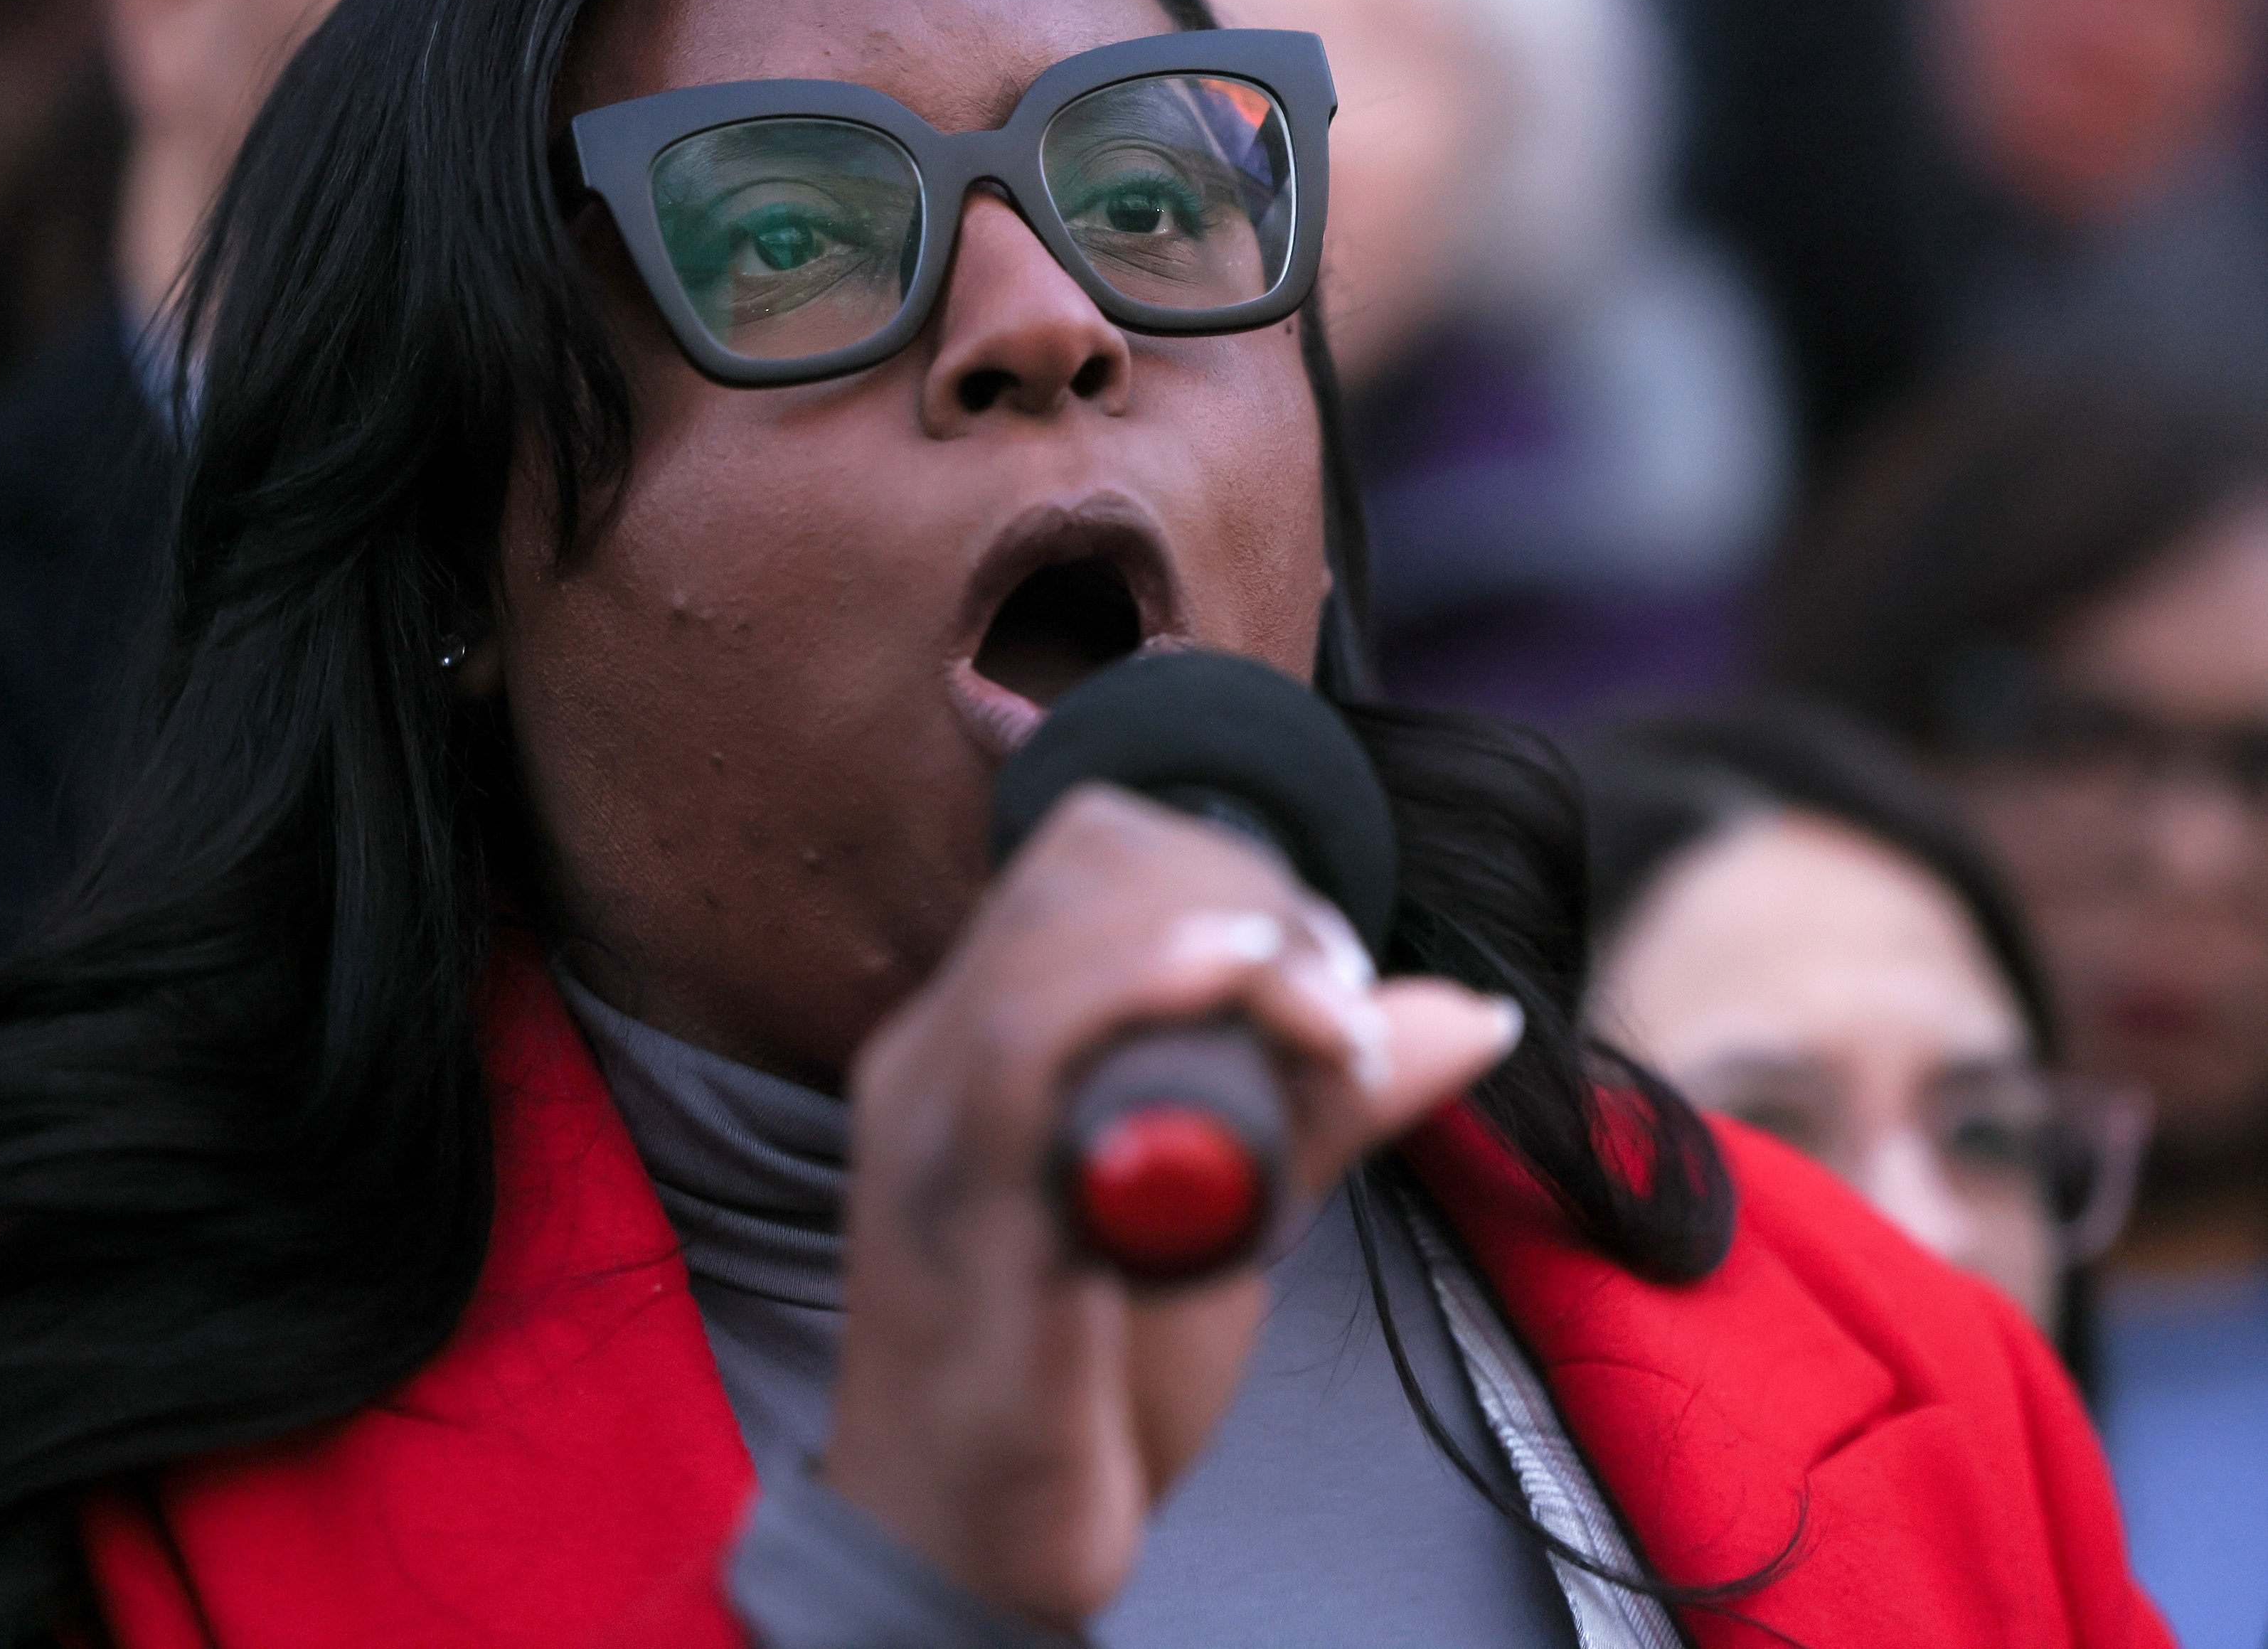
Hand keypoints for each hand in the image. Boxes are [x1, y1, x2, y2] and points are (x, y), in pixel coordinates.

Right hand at [819, 784, 1522, 1629]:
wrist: (974, 1554)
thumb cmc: (1086, 1377)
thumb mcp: (1223, 1207)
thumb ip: (1322, 1101)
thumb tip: (1470, 1013)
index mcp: (981, 1039)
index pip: (1083, 850)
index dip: (1219, 863)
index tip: (1324, 960)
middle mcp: (935, 1064)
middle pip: (1073, 870)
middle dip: (1238, 892)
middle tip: (1338, 994)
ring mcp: (936, 1139)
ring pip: (1051, 945)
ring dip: (1221, 943)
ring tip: (1321, 1009)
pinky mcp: (965, 1226)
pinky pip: (1022, 1061)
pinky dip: (1137, 996)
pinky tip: (1240, 988)